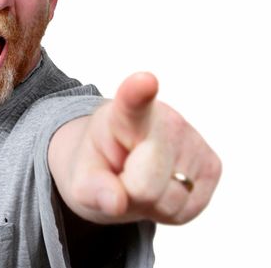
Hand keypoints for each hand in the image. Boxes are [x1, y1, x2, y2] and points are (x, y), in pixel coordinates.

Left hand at [49, 72, 221, 224]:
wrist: (117, 165)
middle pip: (147, 186)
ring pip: (171, 202)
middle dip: (131, 196)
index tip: (144, 80)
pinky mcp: (212, 165)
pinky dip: (172, 210)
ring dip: (153, 205)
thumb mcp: (79, 181)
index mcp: (122, 115)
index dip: (138, 93)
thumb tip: (115, 202)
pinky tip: (162, 188)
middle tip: (121, 179)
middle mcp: (165, 120)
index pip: (132, 103)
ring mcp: (192, 140)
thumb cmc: (97, 167)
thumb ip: (91, 190)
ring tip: (141, 181)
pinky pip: (189, 209)